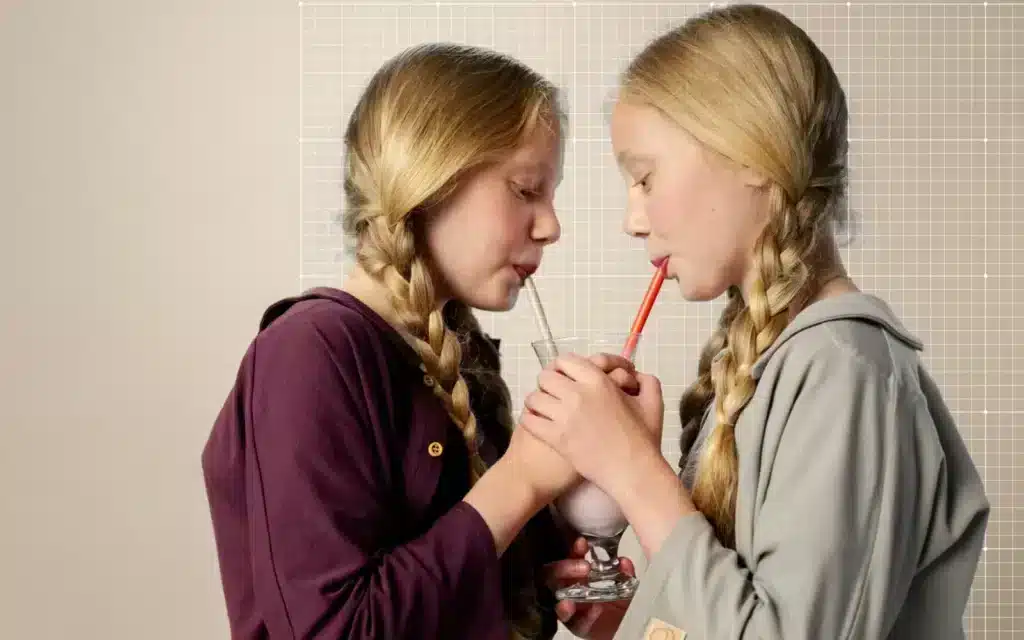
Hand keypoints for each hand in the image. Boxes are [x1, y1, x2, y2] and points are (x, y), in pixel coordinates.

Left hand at [519, 352, 663, 495]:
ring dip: (537, 402)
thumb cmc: (644, 439)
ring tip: (543, 409)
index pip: (565, 360)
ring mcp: (564, 417)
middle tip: (554, 394)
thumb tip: (635, 375)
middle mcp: (578, 394)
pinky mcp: (556, 438)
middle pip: (545, 377)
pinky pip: (530, 421)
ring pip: (534, 398)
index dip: (563, 368)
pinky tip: (536, 423)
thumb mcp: (652, 403)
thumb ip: (646, 382)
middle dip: (548, 384)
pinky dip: (529, 420)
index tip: (567, 377)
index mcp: (598, 381)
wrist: (633, 471)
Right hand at [543, 536, 632, 638]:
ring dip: (563, 588)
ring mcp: (571, 607)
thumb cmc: (620, 605)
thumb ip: (625, 575)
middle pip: (553, 574)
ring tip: (578, 583)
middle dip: (565, 567)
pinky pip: (570, 620)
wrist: (626, 628)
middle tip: (584, 567)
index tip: (582, 543)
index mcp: (580, 576)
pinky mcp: (576, 626)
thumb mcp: (627, 586)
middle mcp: (571, 589)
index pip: (570, 558)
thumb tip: (623, 561)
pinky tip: (588, 608)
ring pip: (555, 594)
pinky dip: (577, 613)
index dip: (574, 550)